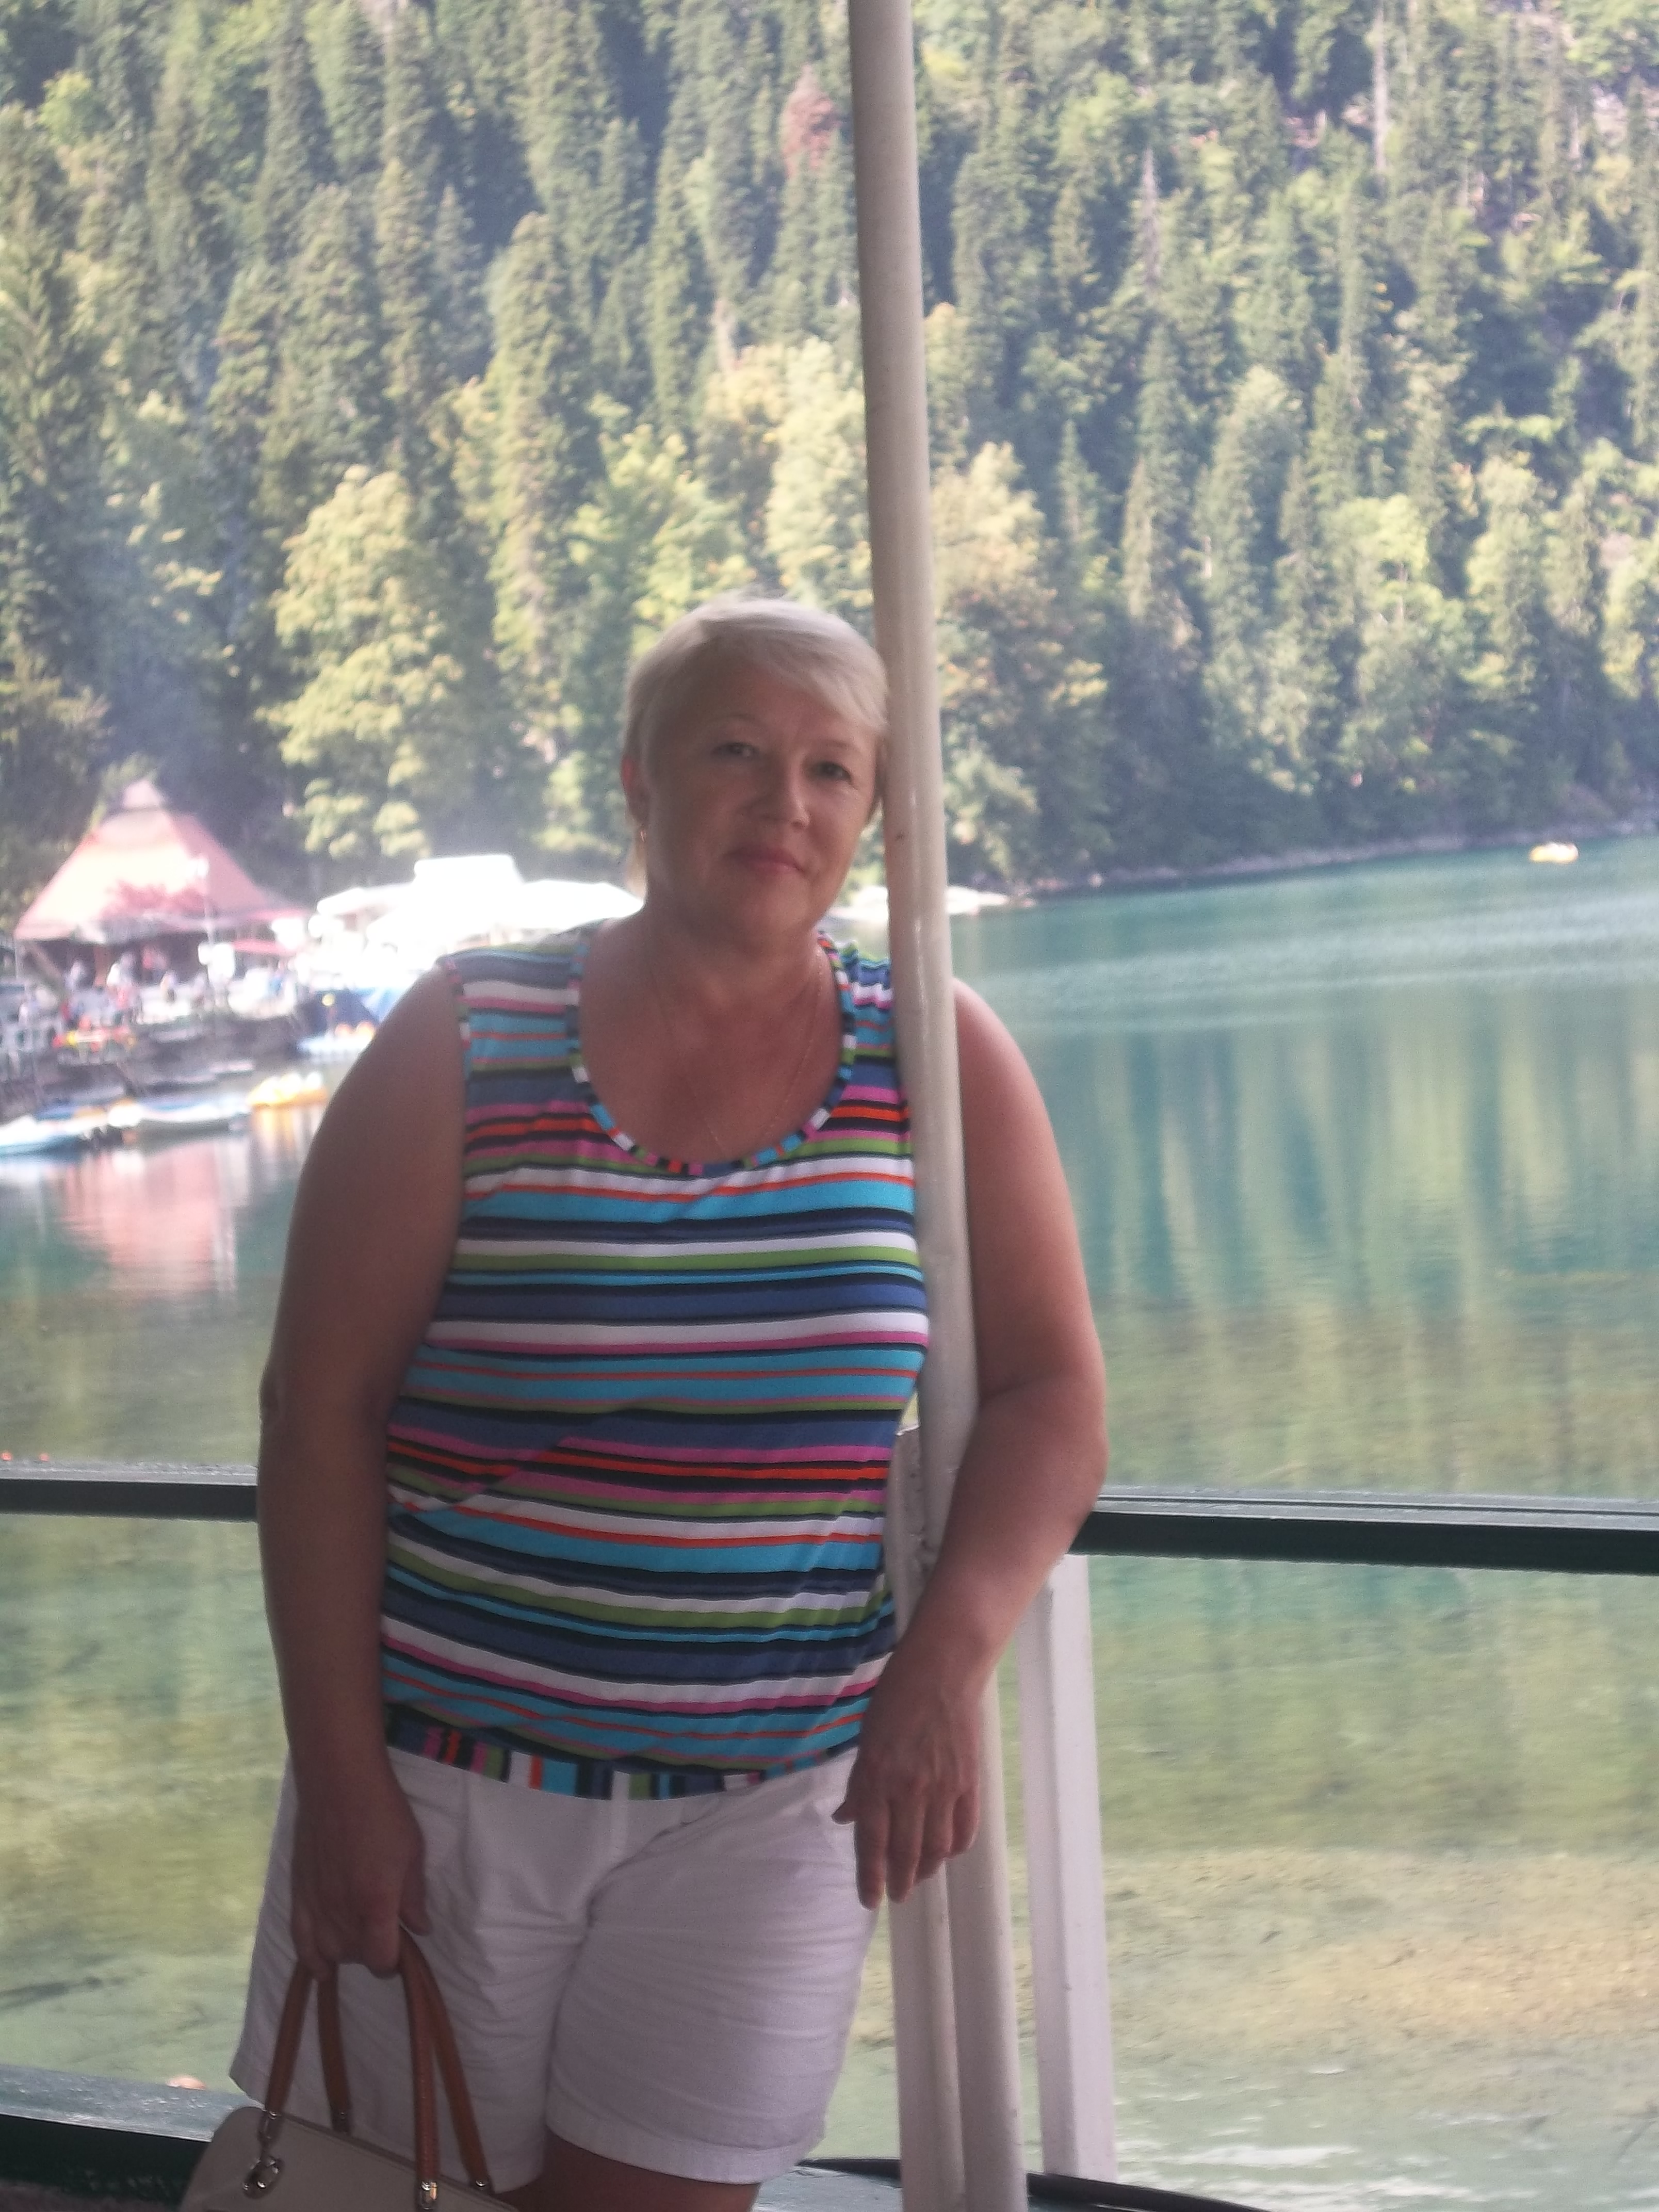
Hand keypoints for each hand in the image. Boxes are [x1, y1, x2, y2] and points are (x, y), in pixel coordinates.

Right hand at [289, 1759, 428, 1977]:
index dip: (394, 1961)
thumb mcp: (412, 1851)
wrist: (339, 1783)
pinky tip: (322, 1967)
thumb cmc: (384, 1812)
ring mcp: (315, 1904)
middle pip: (355, 1956)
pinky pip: (299, 1940)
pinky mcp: (297, 1894)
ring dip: (347, 1952)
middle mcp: (341, 1912)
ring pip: (329, 1952)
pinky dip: (311, 1958)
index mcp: (374, 1903)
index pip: (381, 1958)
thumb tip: (420, 1929)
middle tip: (384, 1929)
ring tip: (360, 1935)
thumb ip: (414, 1896)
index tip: (402, 1945)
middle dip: (373, 1950)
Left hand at [834, 1646, 981, 1907]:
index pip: (871, 1842)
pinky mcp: (969, 1782)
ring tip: (918, 1878)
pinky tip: (947, 1853)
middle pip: (905, 1852)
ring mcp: (943, 1787)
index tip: (868, 1900)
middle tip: (896, 1895)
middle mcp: (909, 1789)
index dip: (869, 1877)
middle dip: (899, 1881)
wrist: (943, 1670)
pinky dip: (955, 1848)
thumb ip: (859, 1784)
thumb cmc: (897, 1697)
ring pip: (936, 1848)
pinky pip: (964, 1828)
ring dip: (926, 1870)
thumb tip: (846, 1819)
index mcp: (877, 1777)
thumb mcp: (867, 1739)